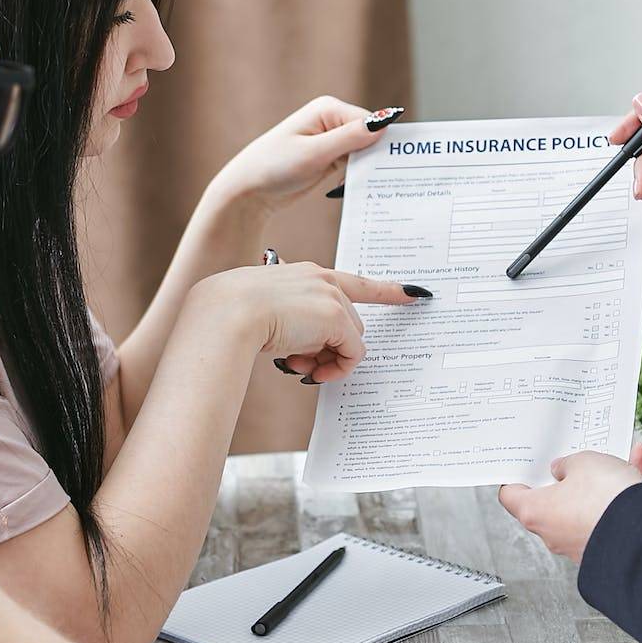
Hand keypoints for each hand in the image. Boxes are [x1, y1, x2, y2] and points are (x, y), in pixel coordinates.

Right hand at [195, 262, 422, 381]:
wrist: (226, 313)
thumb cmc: (234, 314)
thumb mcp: (267, 312)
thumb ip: (294, 322)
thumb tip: (308, 351)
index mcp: (306, 273)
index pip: (354, 283)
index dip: (386, 290)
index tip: (415, 293)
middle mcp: (322, 278)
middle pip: (347, 324)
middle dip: (328, 349)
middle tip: (300, 364)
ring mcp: (330, 297)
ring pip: (349, 339)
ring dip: (328, 359)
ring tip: (296, 364)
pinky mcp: (335, 318)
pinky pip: (352, 353)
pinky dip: (337, 368)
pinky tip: (309, 369)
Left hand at [208, 96, 395, 214]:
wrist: (248, 191)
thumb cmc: (274, 167)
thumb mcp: (315, 153)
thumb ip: (350, 138)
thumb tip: (384, 121)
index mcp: (328, 109)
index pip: (370, 122)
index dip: (382, 143)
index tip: (392, 167)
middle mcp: (331, 120)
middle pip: (370, 136)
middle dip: (376, 157)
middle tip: (388, 181)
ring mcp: (330, 139)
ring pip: (364, 152)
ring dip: (367, 169)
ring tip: (371, 187)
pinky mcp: (328, 158)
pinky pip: (353, 164)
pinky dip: (357, 176)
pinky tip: (355, 189)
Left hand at [498, 444, 641, 562]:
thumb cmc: (604, 499)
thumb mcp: (583, 462)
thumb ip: (569, 463)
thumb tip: (565, 470)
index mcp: (536, 512)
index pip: (511, 497)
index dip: (515, 478)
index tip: (522, 468)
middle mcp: (553, 533)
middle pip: (549, 502)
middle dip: (562, 481)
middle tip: (570, 462)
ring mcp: (578, 542)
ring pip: (584, 506)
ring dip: (597, 484)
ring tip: (614, 460)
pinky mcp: (605, 545)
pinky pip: (608, 514)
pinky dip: (620, 495)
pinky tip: (636, 467)